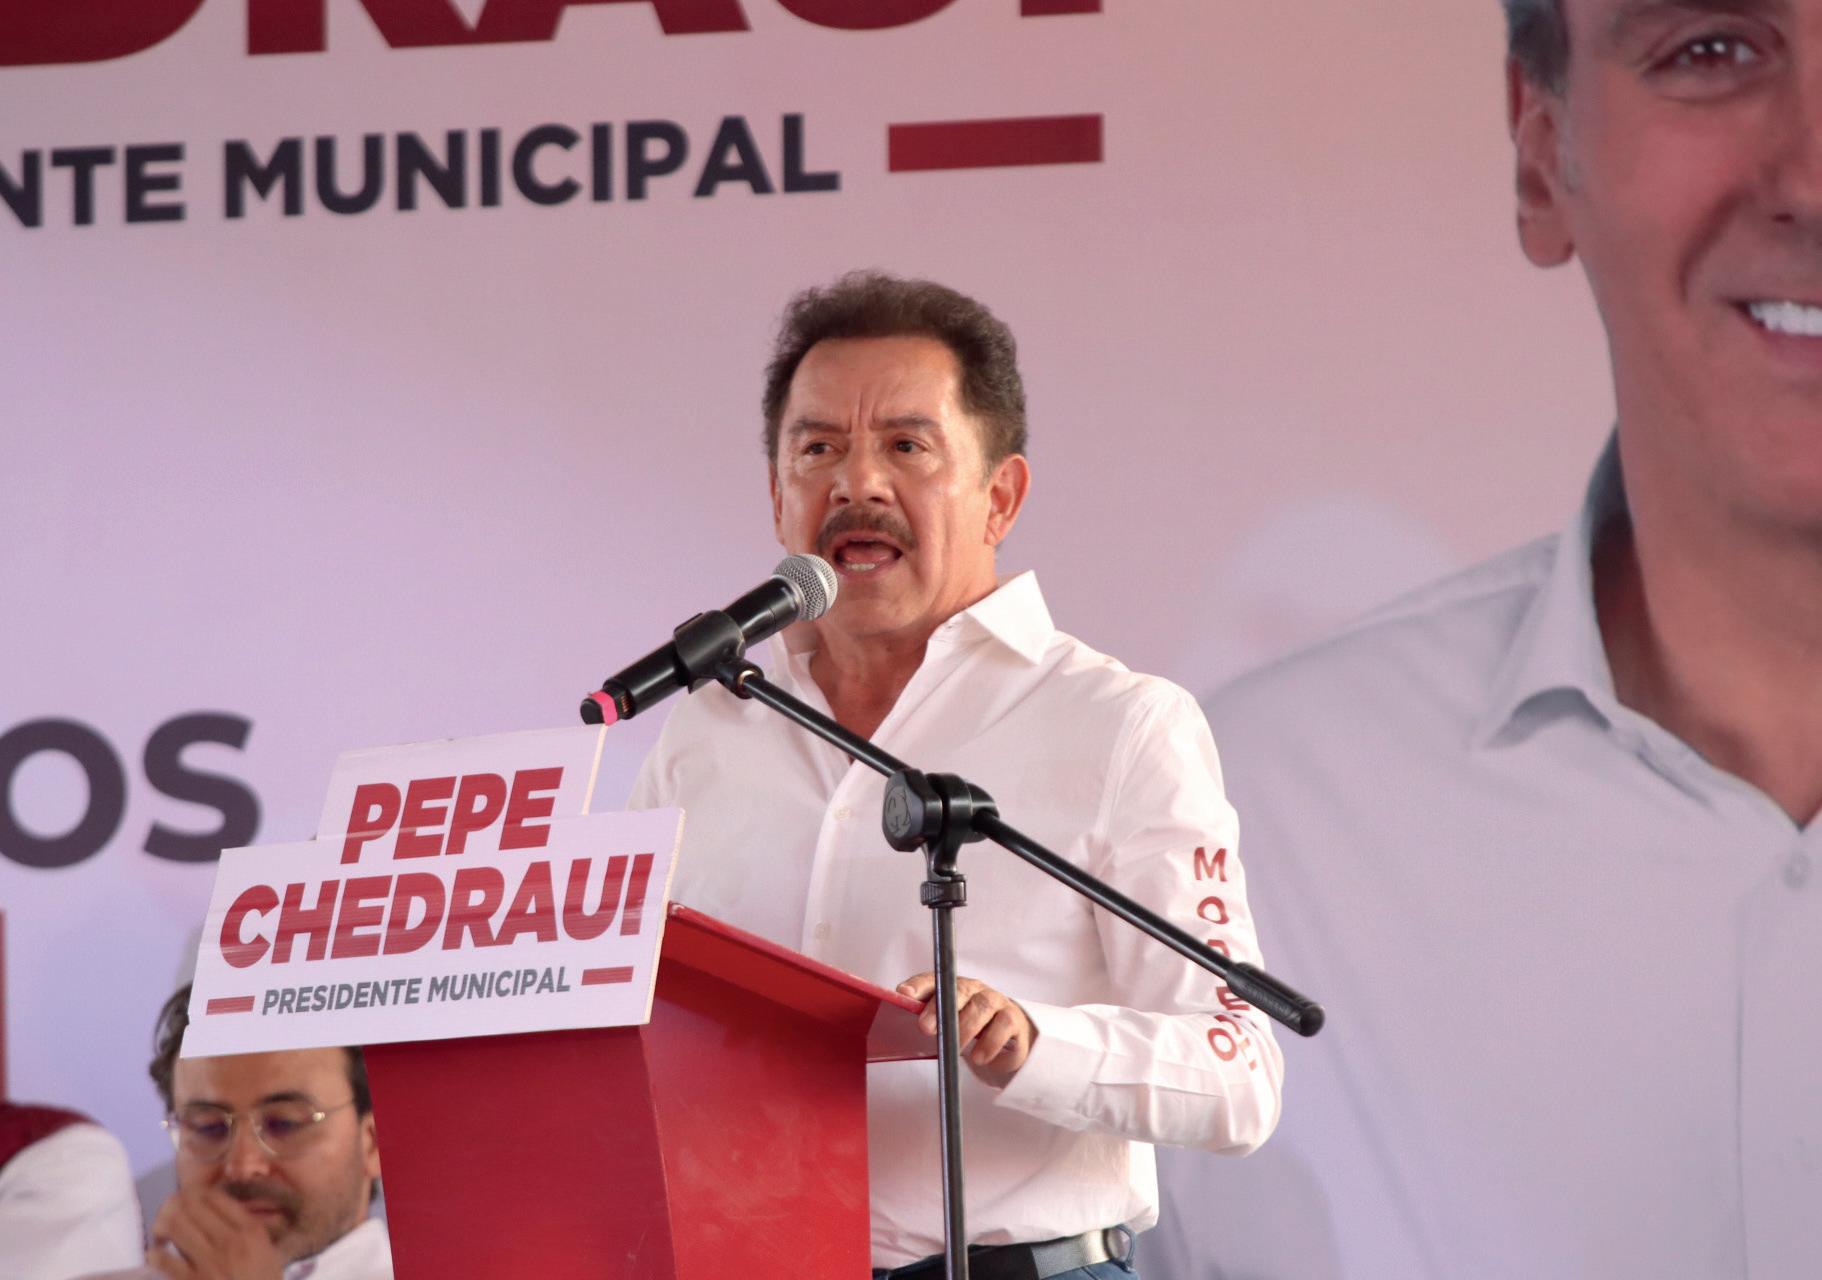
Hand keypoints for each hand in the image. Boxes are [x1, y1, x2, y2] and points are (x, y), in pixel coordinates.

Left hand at [146, 1188, 285, 1279]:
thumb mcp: (269, 1254)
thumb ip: (249, 1233)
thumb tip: (222, 1216)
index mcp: (251, 1231)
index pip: (217, 1197)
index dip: (197, 1193)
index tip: (190, 1199)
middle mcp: (230, 1240)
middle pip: (192, 1206)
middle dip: (175, 1205)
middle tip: (168, 1212)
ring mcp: (209, 1261)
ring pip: (176, 1226)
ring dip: (162, 1226)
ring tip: (160, 1232)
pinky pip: (164, 1261)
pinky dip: (155, 1255)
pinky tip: (155, 1255)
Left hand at [896, 972, 1036, 1085]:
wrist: (1008, 1035)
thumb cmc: (968, 1025)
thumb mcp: (945, 1022)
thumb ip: (925, 1017)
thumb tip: (900, 1013)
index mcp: (952, 986)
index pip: (934, 979)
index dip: (919, 986)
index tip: (904, 994)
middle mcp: (974, 989)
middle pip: (960, 990)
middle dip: (940, 1009)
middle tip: (926, 1029)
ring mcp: (996, 1002)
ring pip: (983, 1006)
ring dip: (967, 1028)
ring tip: (956, 1051)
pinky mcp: (1013, 1020)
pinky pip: (1004, 1025)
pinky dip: (990, 1043)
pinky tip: (980, 1058)